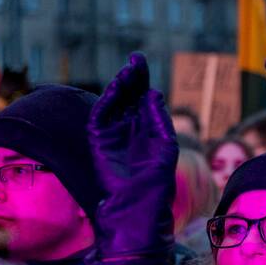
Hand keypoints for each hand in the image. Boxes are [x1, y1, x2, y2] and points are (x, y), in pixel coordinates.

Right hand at [87, 53, 178, 258]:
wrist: (139, 204)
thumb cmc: (157, 180)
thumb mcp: (165, 145)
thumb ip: (159, 118)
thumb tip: (153, 92)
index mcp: (147, 128)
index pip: (142, 97)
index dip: (142, 80)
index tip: (141, 61)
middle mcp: (129, 127)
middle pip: (128, 95)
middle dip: (132, 77)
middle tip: (136, 60)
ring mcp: (113, 133)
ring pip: (115, 102)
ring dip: (120, 85)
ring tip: (130, 71)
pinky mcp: (99, 139)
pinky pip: (102, 114)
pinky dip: (108, 100)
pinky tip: (117, 87)